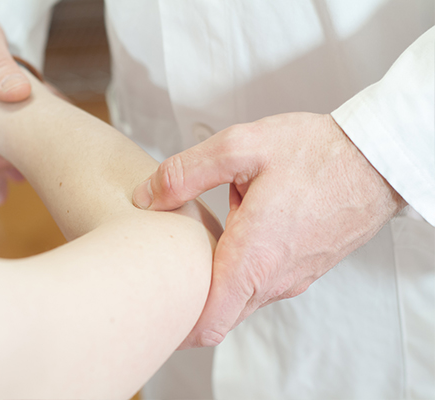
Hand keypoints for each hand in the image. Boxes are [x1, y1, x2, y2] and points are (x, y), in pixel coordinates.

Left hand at [132, 112, 404, 348]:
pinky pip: (263, 283)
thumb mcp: (240, 147)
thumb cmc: (314, 152)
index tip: (153, 308)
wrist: (377, 159)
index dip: (175, 326)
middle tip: (163, 271)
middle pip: (220, 314)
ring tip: (199, 245)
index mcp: (253, 257)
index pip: (208, 324)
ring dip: (216, 280)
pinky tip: (236, 233)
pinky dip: (241, 270)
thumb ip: (185, 174)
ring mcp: (293, 278)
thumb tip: (145, 198)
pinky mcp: (305, 269)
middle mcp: (274, 279)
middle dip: (189, 302)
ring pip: (241, 298)